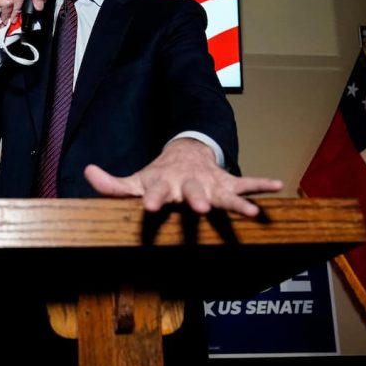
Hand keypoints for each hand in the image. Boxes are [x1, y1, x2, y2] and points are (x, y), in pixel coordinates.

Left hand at [84, 138, 283, 215]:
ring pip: (224, 193)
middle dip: (198, 200)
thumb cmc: (158, 176)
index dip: (154, 200)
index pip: (157, 193)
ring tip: (251, 212)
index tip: (152, 209)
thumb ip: (112, 184)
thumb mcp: (135, 180)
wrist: (186, 153)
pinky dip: (261, 185)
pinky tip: (277, 186)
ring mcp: (210, 183)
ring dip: (236, 202)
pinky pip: (246, 183)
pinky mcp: (227, 182)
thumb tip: (87, 172)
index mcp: (164, 184)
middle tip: (202, 210)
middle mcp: (189, 184)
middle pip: (194, 193)